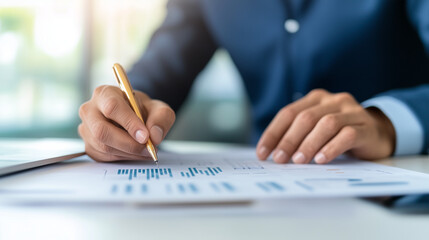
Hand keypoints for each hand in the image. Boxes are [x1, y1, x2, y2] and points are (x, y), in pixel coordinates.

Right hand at [78, 85, 174, 161]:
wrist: (134, 117)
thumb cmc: (143, 110)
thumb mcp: (159, 109)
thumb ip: (161, 118)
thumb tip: (154, 136)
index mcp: (105, 93)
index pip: (112, 107)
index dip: (129, 123)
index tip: (145, 136)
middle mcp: (90, 110)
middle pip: (101, 130)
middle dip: (128, 144)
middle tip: (148, 149)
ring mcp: (86, 129)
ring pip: (103, 146)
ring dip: (128, 153)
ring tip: (146, 151)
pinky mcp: (89, 146)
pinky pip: (104, 157)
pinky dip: (123, 158)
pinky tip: (135, 153)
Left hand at [256, 89, 394, 163]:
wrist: (378, 132)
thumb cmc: (339, 133)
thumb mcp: (316, 129)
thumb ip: (298, 134)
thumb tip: (272, 154)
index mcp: (315, 98)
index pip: (288, 113)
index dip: (273, 133)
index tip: (262, 153)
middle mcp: (332, 100)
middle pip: (305, 118)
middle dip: (289, 140)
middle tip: (279, 160)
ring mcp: (351, 111)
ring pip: (326, 124)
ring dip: (309, 144)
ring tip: (298, 161)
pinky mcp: (365, 126)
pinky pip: (347, 135)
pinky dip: (332, 148)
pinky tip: (321, 160)